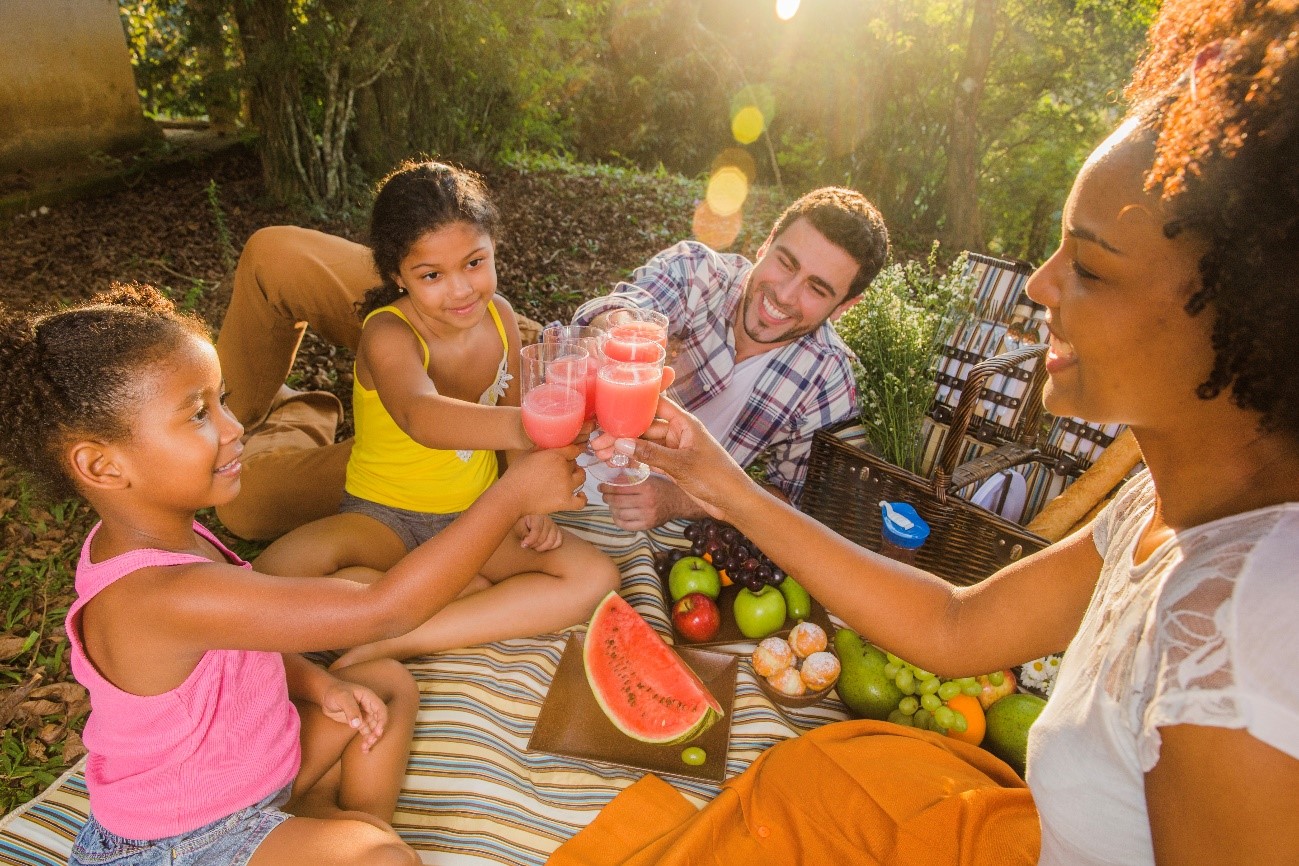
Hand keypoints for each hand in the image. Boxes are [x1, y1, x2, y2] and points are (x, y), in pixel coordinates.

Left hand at [319, 677, 387, 753]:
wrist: (326, 695)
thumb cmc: (335, 691)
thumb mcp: (342, 697)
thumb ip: (350, 710)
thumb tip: (357, 724)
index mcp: (369, 698)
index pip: (381, 710)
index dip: (382, 721)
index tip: (378, 732)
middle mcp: (369, 707)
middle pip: (379, 721)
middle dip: (376, 732)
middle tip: (370, 741)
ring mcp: (364, 715)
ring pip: (373, 729)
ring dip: (372, 738)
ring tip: (365, 747)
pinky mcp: (358, 722)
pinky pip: (366, 732)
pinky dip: (366, 740)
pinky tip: (364, 749)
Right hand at [500, 444, 586, 514]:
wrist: (512, 496)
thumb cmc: (517, 474)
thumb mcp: (528, 454)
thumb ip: (543, 448)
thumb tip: (552, 444)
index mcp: (556, 455)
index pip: (574, 450)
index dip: (572, 451)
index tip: (572, 453)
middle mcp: (564, 469)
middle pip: (575, 463)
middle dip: (568, 465)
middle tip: (557, 470)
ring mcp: (567, 486)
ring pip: (581, 477)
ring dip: (576, 476)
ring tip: (567, 479)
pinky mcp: (565, 502)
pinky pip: (581, 501)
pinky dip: (582, 498)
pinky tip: (579, 495)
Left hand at [515, 513, 563, 550]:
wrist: (526, 520)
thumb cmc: (521, 523)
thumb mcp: (519, 526)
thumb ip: (523, 534)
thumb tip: (526, 544)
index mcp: (537, 516)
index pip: (537, 530)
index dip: (530, 540)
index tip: (523, 545)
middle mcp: (547, 519)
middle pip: (544, 537)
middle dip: (535, 545)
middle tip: (527, 546)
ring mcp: (554, 525)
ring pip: (552, 540)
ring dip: (542, 547)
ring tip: (534, 547)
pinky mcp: (557, 531)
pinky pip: (558, 541)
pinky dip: (551, 547)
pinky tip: (542, 546)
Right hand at [591, 397, 752, 521]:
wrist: (733, 501)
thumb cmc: (716, 477)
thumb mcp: (680, 464)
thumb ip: (650, 453)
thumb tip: (621, 443)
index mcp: (685, 423)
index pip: (655, 404)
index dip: (634, 404)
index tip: (611, 407)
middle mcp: (679, 432)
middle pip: (645, 426)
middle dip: (622, 433)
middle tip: (598, 442)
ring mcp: (675, 448)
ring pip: (645, 443)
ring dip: (625, 448)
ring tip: (601, 454)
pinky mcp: (673, 464)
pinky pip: (649, 457)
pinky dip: (634, 459)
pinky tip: (617, 462)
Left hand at [599, 475, 700, 530]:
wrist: (680, 502)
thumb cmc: (663, 487)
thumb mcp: (649, 477)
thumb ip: (631, 477)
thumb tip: (611, 478)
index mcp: (646, 487)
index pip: (619, 488)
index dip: (607, 487)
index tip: (601, 486)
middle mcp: (647, 502)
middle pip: (617, 501)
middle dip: (606, 497)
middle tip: (604, 495)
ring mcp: (647, 516)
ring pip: (619, 513)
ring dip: (611, 508)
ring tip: (612, 504)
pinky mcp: (648, 526)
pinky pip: (626, 525)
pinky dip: (618, 519)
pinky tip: (618, 514)